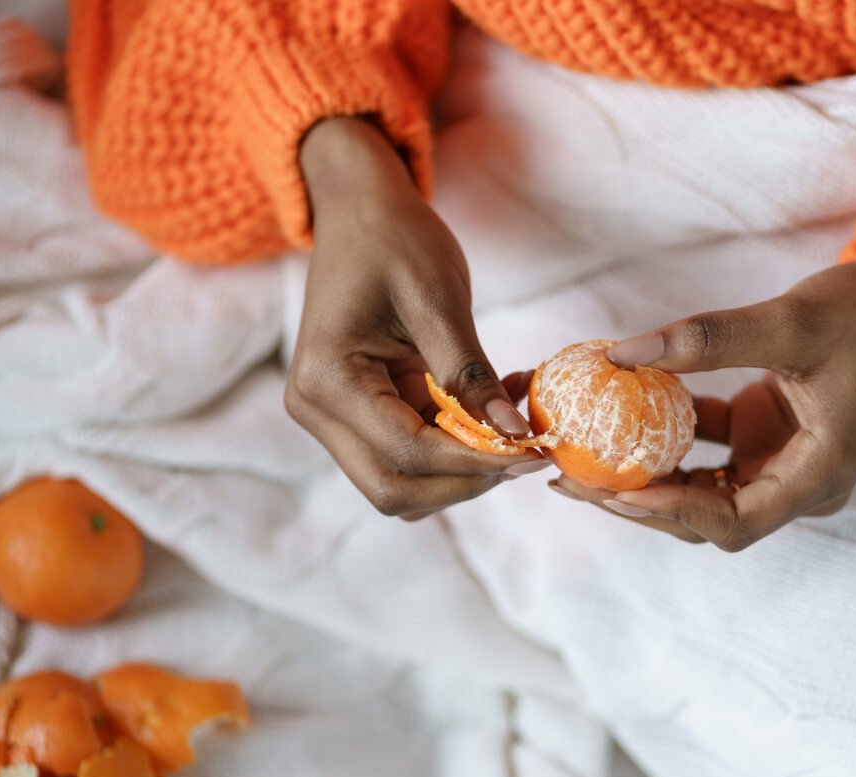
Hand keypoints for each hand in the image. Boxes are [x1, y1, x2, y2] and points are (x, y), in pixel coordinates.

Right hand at [285, 117, 547, 519]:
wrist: (360, 209)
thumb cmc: (394, 239)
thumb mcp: (438, 300)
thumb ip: (471, 373)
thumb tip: (515, 435)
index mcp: (328, 380)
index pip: (407, 453)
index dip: (477, 462)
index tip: (537, 452)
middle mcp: (317, 410)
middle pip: (395, 489)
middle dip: (466, 481)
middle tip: (529, 451)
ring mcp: (335, 416)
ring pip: (403, 482)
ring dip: (464, 469)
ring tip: (516, 421)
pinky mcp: (360, 412)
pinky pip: (411, 452)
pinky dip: (458, 446)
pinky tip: (498, 407)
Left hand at [549, 250, 855, 549]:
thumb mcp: (792, 321)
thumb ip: (708, 340)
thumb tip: (620, 355)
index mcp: (818, 477)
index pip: (732, 522)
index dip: (667, 513)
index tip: (610, 488)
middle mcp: (798, 482)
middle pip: (705, 516)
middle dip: (637, 501)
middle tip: (569, 479)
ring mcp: (780, 460)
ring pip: (699, 488)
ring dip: (643, 473)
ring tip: (581, 455)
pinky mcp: (766, 432)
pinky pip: (706, 446)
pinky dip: (664, 433)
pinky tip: (620, 409)